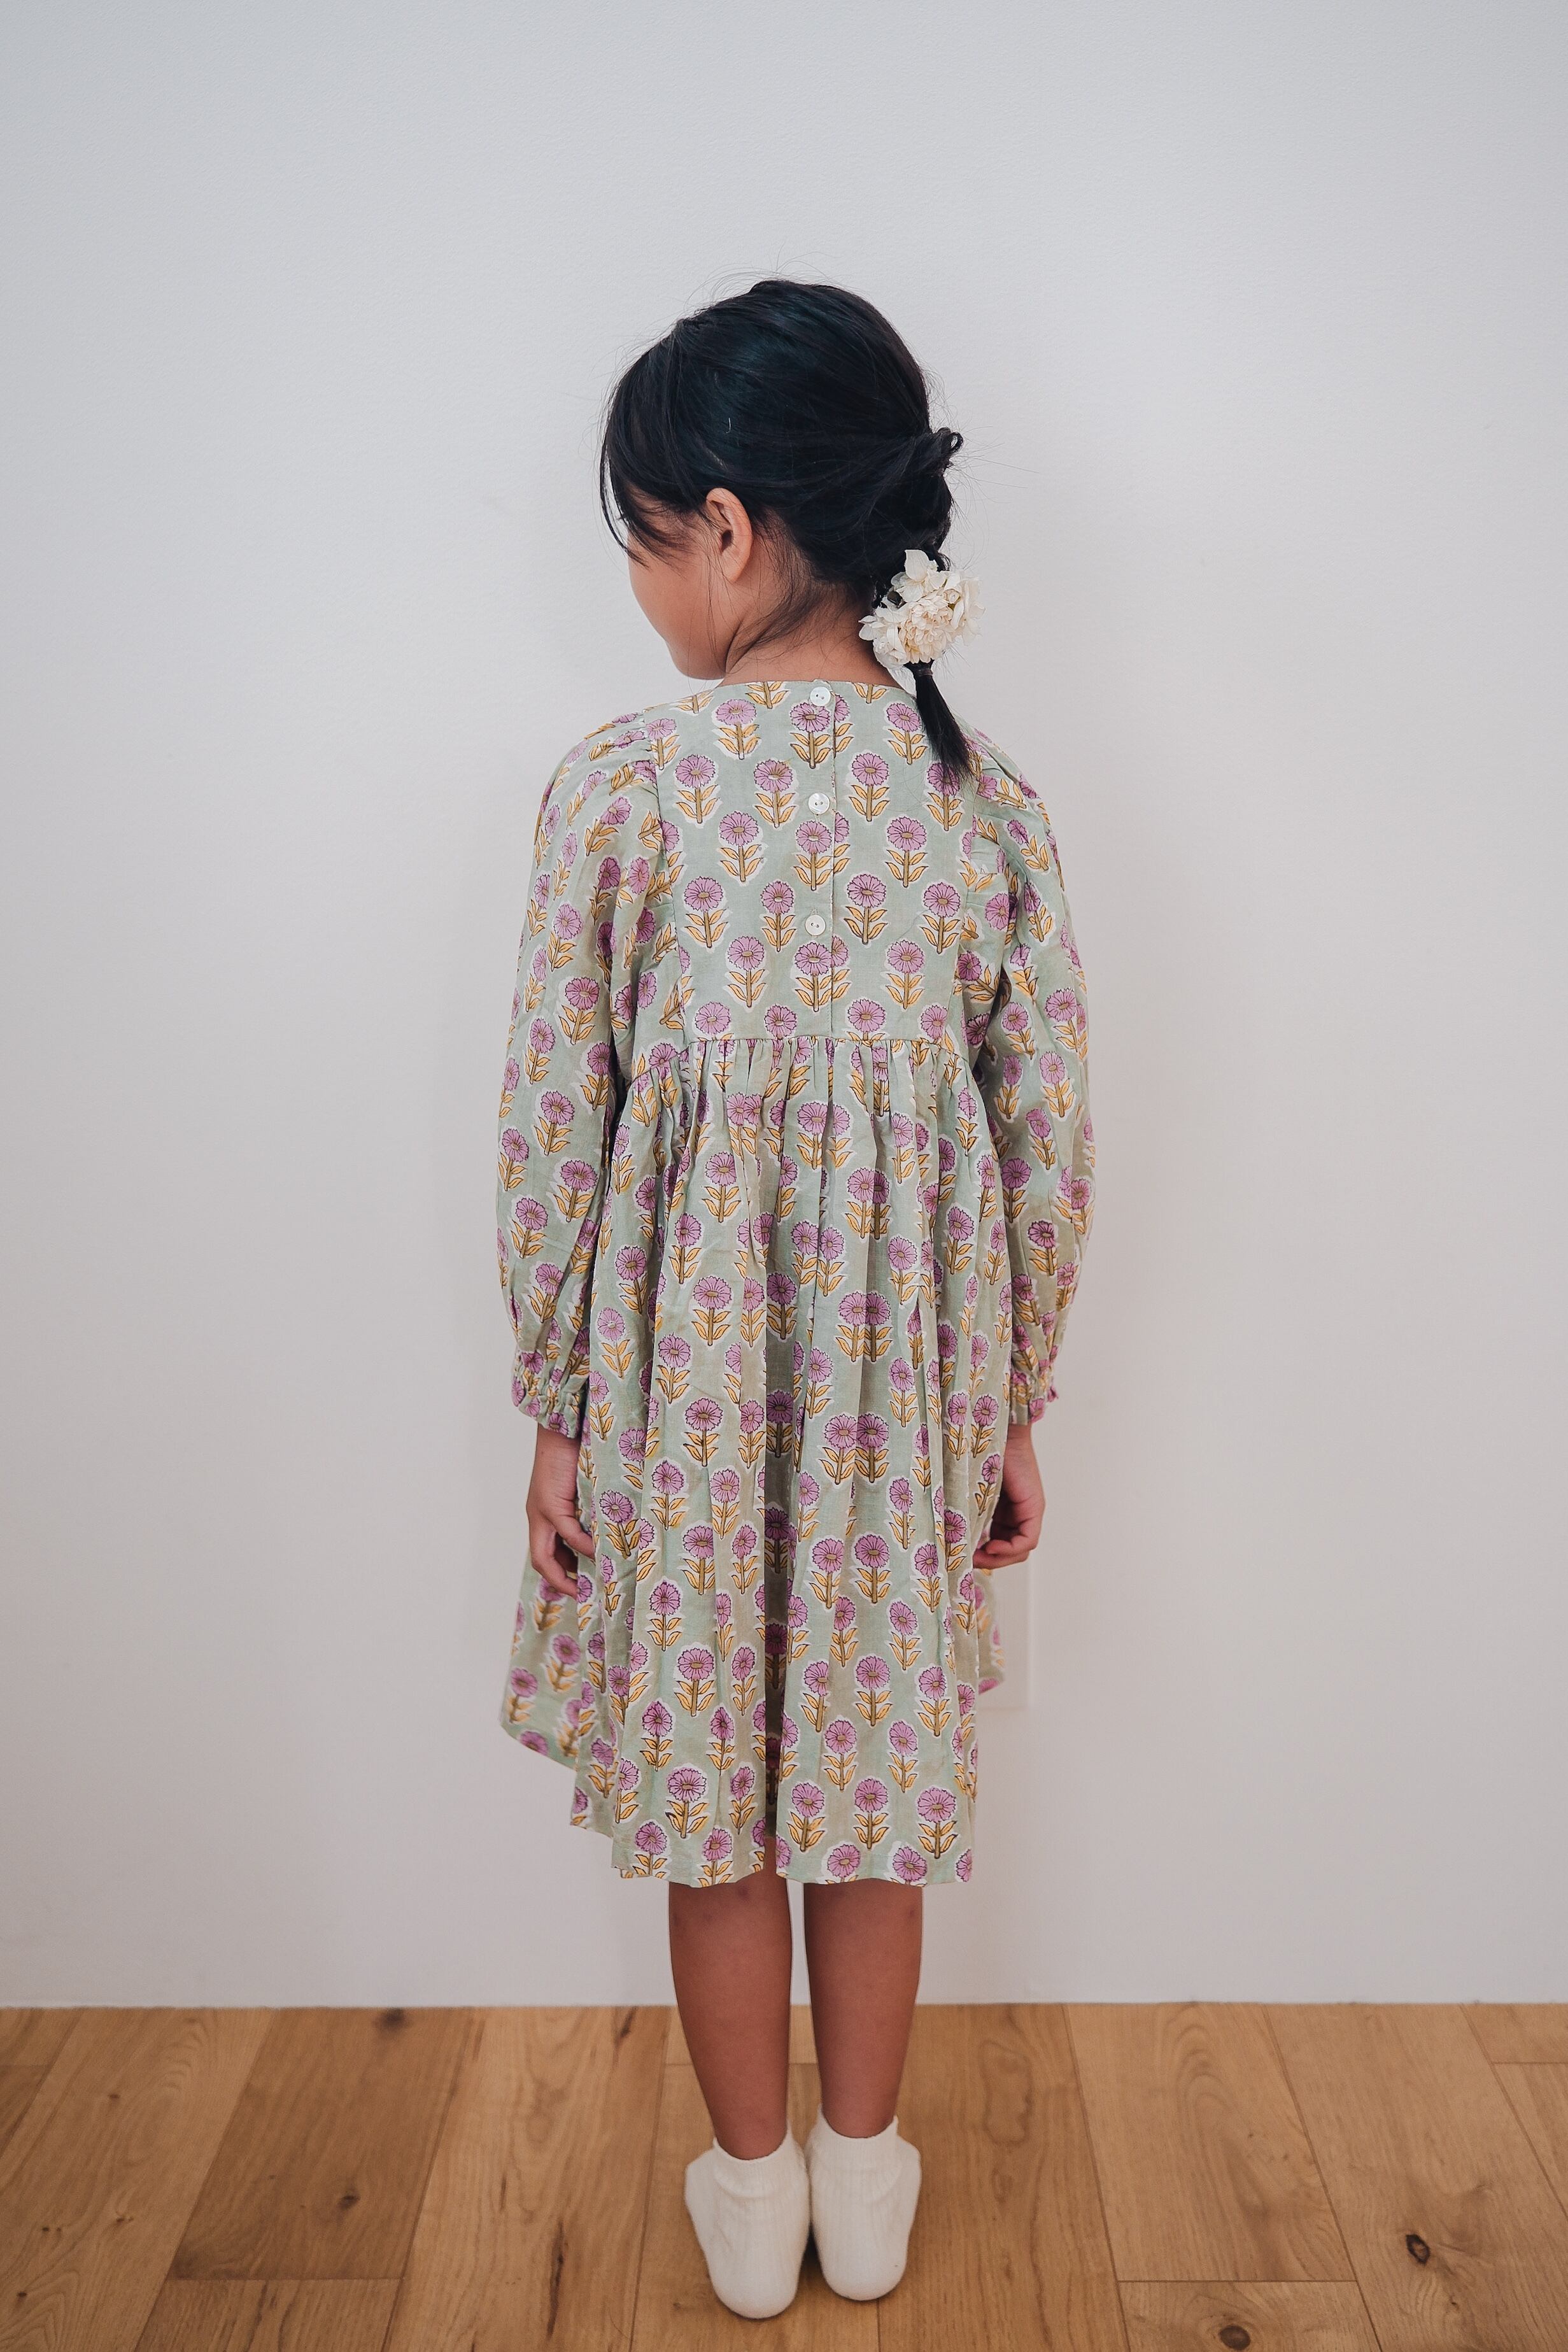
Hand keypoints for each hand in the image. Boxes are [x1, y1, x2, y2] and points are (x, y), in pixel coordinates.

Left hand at [527, 1425, 593, 1596]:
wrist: (563, 1429)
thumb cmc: (573, 1454)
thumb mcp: (580, 1491)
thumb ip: (586, 1513)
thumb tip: (606, 1533)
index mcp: (541, 1515)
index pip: (544, 1554)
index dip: (559, 1574)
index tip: (580, 1585)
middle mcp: (537, 1517)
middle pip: (540, 1562)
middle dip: (559, 1583)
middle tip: (583, 1594)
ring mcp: (540, 1512)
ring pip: (545, 1555)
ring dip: (567, 1572)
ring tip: (591, 1583)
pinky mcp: (550, 1503)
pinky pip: (567, 1533)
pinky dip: (582, 1546)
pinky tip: (598, 1551)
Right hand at [973, 1427, 1044, 1568]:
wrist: (994, 1430)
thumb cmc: (976, 1453)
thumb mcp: (969, 1492)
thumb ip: (966, 1512)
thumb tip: (948, 1538)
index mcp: (1005, 1510)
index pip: (1001, 1544)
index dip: (986, 1556)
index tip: (965, 1556)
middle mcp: (1020, 1512)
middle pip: (1012, 1551)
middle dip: (991, 1561)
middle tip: (968, 1561)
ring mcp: (1029, 1510)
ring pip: (1020, 1549)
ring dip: (999, 1558)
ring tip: (978, 1556)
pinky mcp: (1034, 1507)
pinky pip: (1028, 1540)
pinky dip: (1010, 1549)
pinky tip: (992, 1545)